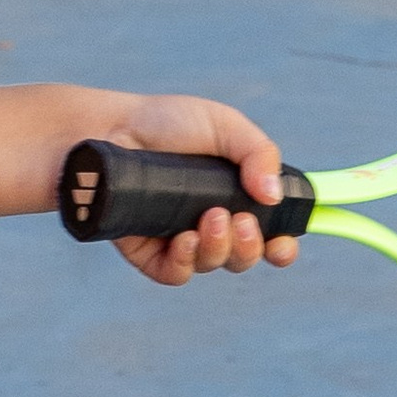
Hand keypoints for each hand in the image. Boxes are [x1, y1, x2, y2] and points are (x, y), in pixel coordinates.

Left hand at [108, 94, 298, 285]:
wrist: (112, 127)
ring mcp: (180, 240)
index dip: (281, 248)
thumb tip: (274, 196)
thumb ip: (259, 153)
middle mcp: (212, 225)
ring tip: (210, 217)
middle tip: (241, 221)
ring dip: (219, 248)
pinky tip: (184, 239)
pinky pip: (175, 273)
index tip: (283, 244)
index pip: (270, 237)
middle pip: (243, 257)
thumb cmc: (168, 123)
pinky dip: (185, 262)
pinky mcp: (148, 252)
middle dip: (250, 247)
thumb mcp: (224, 125)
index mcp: (237, 199)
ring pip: (212, 264)